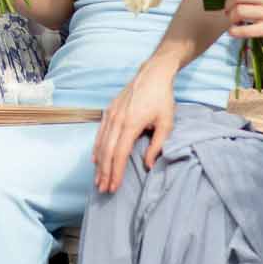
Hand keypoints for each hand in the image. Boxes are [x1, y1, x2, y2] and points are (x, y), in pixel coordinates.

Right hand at [93, 65, 175, 192]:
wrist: (153, 74)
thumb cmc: (162, 99)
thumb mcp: (166, 123)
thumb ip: (157, 146)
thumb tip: (148, 165)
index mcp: (130, 125)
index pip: (120, 154)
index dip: (116, 172)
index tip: (114, 187)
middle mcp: (117, 120)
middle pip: (107, 152)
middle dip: (105, 172)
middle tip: (103, 189)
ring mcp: (110, 115)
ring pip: (101, 143)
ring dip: (99, 163)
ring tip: (98, 179)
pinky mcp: (108, 110)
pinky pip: (100, 133)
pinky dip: (96, 148)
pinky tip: (95, 159)